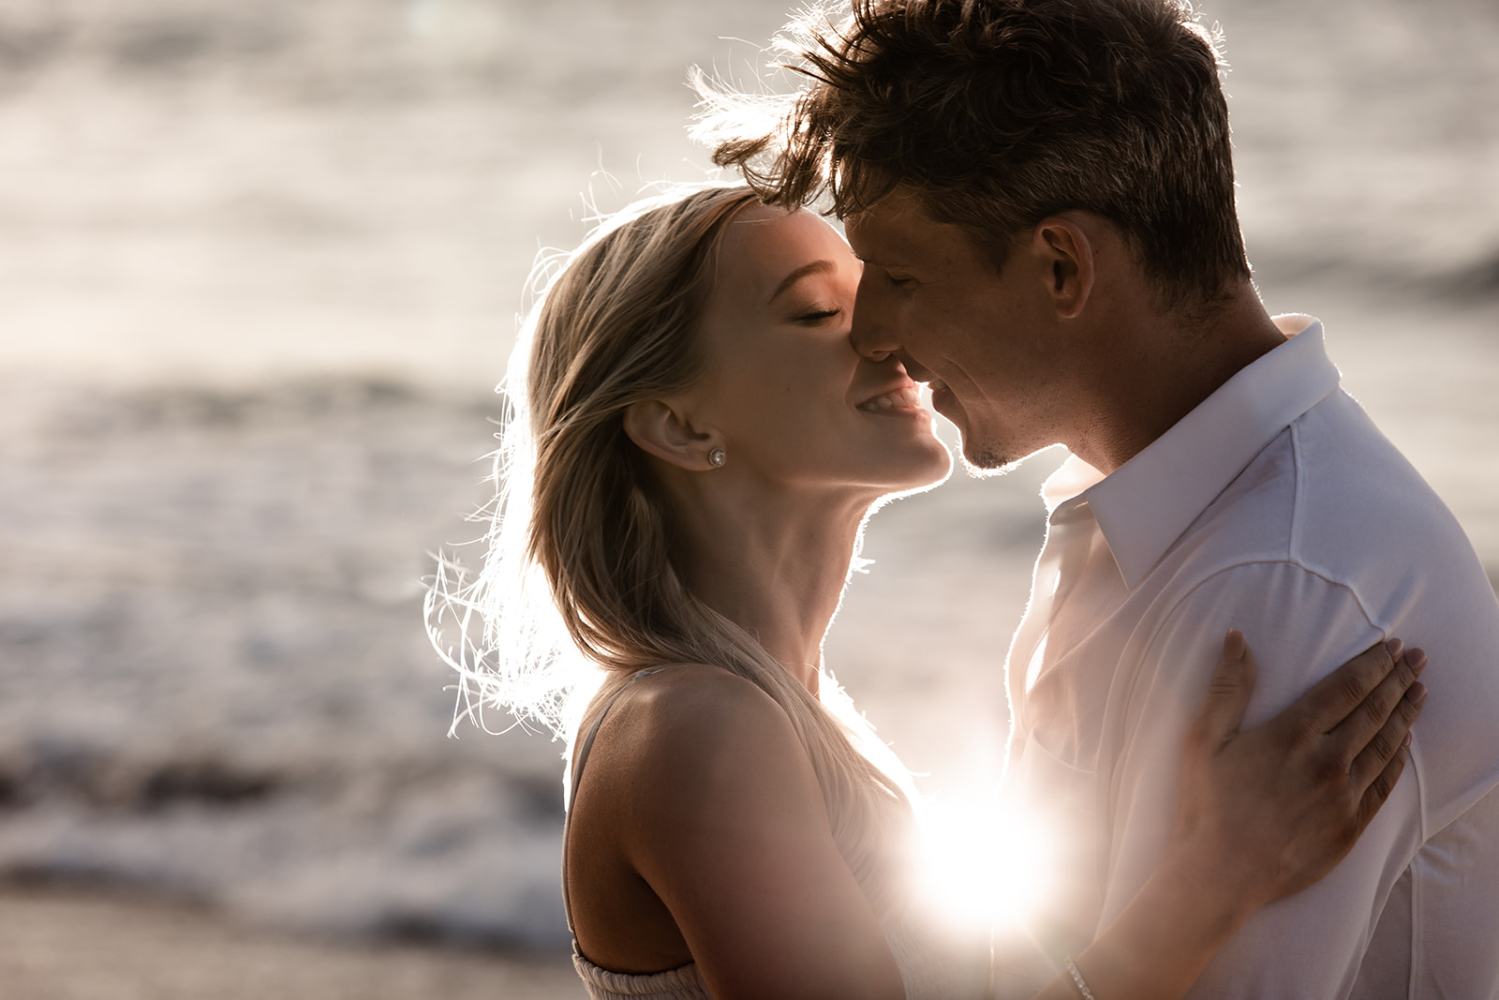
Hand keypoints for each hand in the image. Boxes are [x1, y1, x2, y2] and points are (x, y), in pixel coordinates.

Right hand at [1168, 631, 1425, 915]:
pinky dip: (1399, 757)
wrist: (1223, 873)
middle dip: (1398, 679)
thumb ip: (1227, 687)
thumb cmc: (1207, 804)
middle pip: (1374, 710)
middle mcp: (1326, 760)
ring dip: (1407, 713)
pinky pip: (1385, 783)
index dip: (1372, 663)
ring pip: (1386, 745)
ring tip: (1420, 690)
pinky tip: (1404, 743)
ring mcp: (1343, 794)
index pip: (1346, 687)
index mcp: (1292, 733)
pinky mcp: (1351, 825)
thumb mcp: (1203, 739)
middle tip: (1417, 657)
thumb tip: (1237, 638)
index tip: (1392, 645)